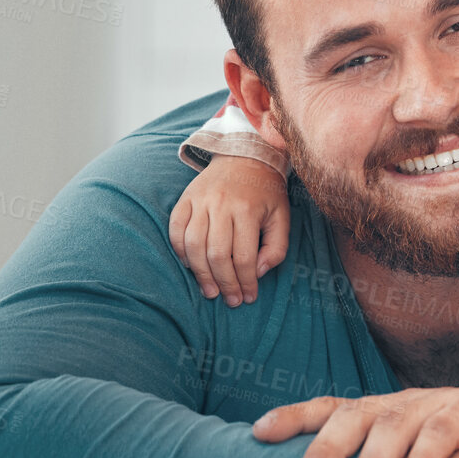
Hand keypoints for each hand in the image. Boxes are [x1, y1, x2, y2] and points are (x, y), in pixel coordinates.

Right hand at [169, 155, 290, 305]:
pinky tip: (191, 266)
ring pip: (193, 245)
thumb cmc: (266, 192)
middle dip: (224, 283)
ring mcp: (200, 201)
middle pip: (217, 254)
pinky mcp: (185, 199)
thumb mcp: (282, 217)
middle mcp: (222, 205)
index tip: (248, 297)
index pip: (244, 256)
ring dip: (200, 274)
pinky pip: (176, 231)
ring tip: (211, 291)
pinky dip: (180, 252)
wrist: (245, 157)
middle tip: (230, 300)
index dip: (246, 281)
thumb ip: (276, 247)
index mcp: (249, 210)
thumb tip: (258, 273)